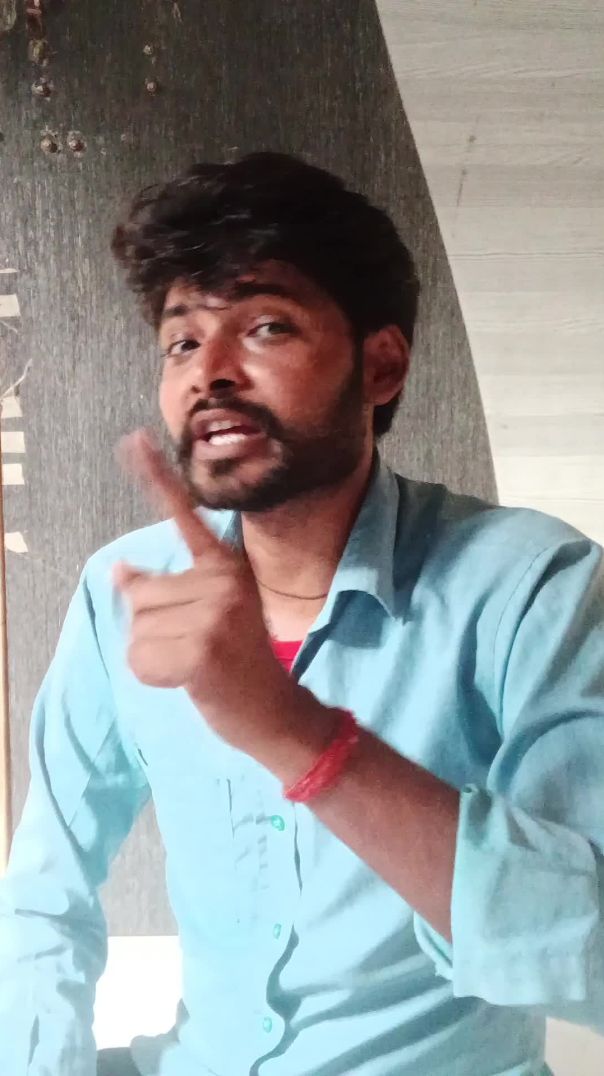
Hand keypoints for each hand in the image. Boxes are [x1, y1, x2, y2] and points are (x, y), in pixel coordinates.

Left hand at [112, 428, 311, 757]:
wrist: (275, 710)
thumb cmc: (238, 661)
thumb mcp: (210, 612)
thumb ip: (168, 588)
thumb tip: (119, 569)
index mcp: (226, 566)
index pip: (185, 519)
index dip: (157, 479)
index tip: (134, 440)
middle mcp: (222, 581)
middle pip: (138, 592)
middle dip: (152, 625)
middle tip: (198, 644)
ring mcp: (214, 614)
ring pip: (136, 627)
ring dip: (153, 654)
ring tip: (195, 661)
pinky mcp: (201, 649)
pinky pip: (139, 658)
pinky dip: (153, 676)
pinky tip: (189, 679)